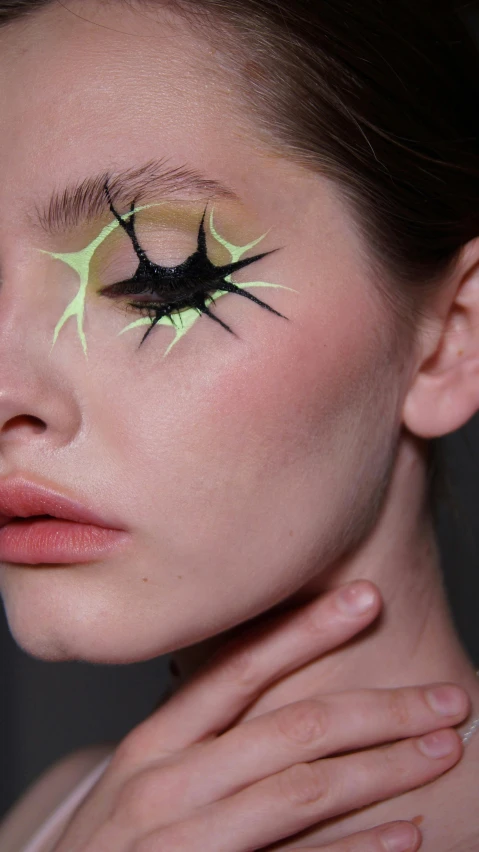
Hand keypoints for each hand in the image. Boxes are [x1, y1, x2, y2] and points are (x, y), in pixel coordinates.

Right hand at [52, 581, 468, 851]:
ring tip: (443, 748)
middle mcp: (168, 785)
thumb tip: (263, 687)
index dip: (306, 630)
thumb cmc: (107, 848)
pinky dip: (361, 851)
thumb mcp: (137, 780)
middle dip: (378, 708)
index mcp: (153, 745)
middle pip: (292, 728)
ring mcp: (187, 843)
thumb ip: (194, 737)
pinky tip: (411, 834)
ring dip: (385, 768)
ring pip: (304, 790)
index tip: (366, 600)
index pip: (239, 669)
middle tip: (448, 697)